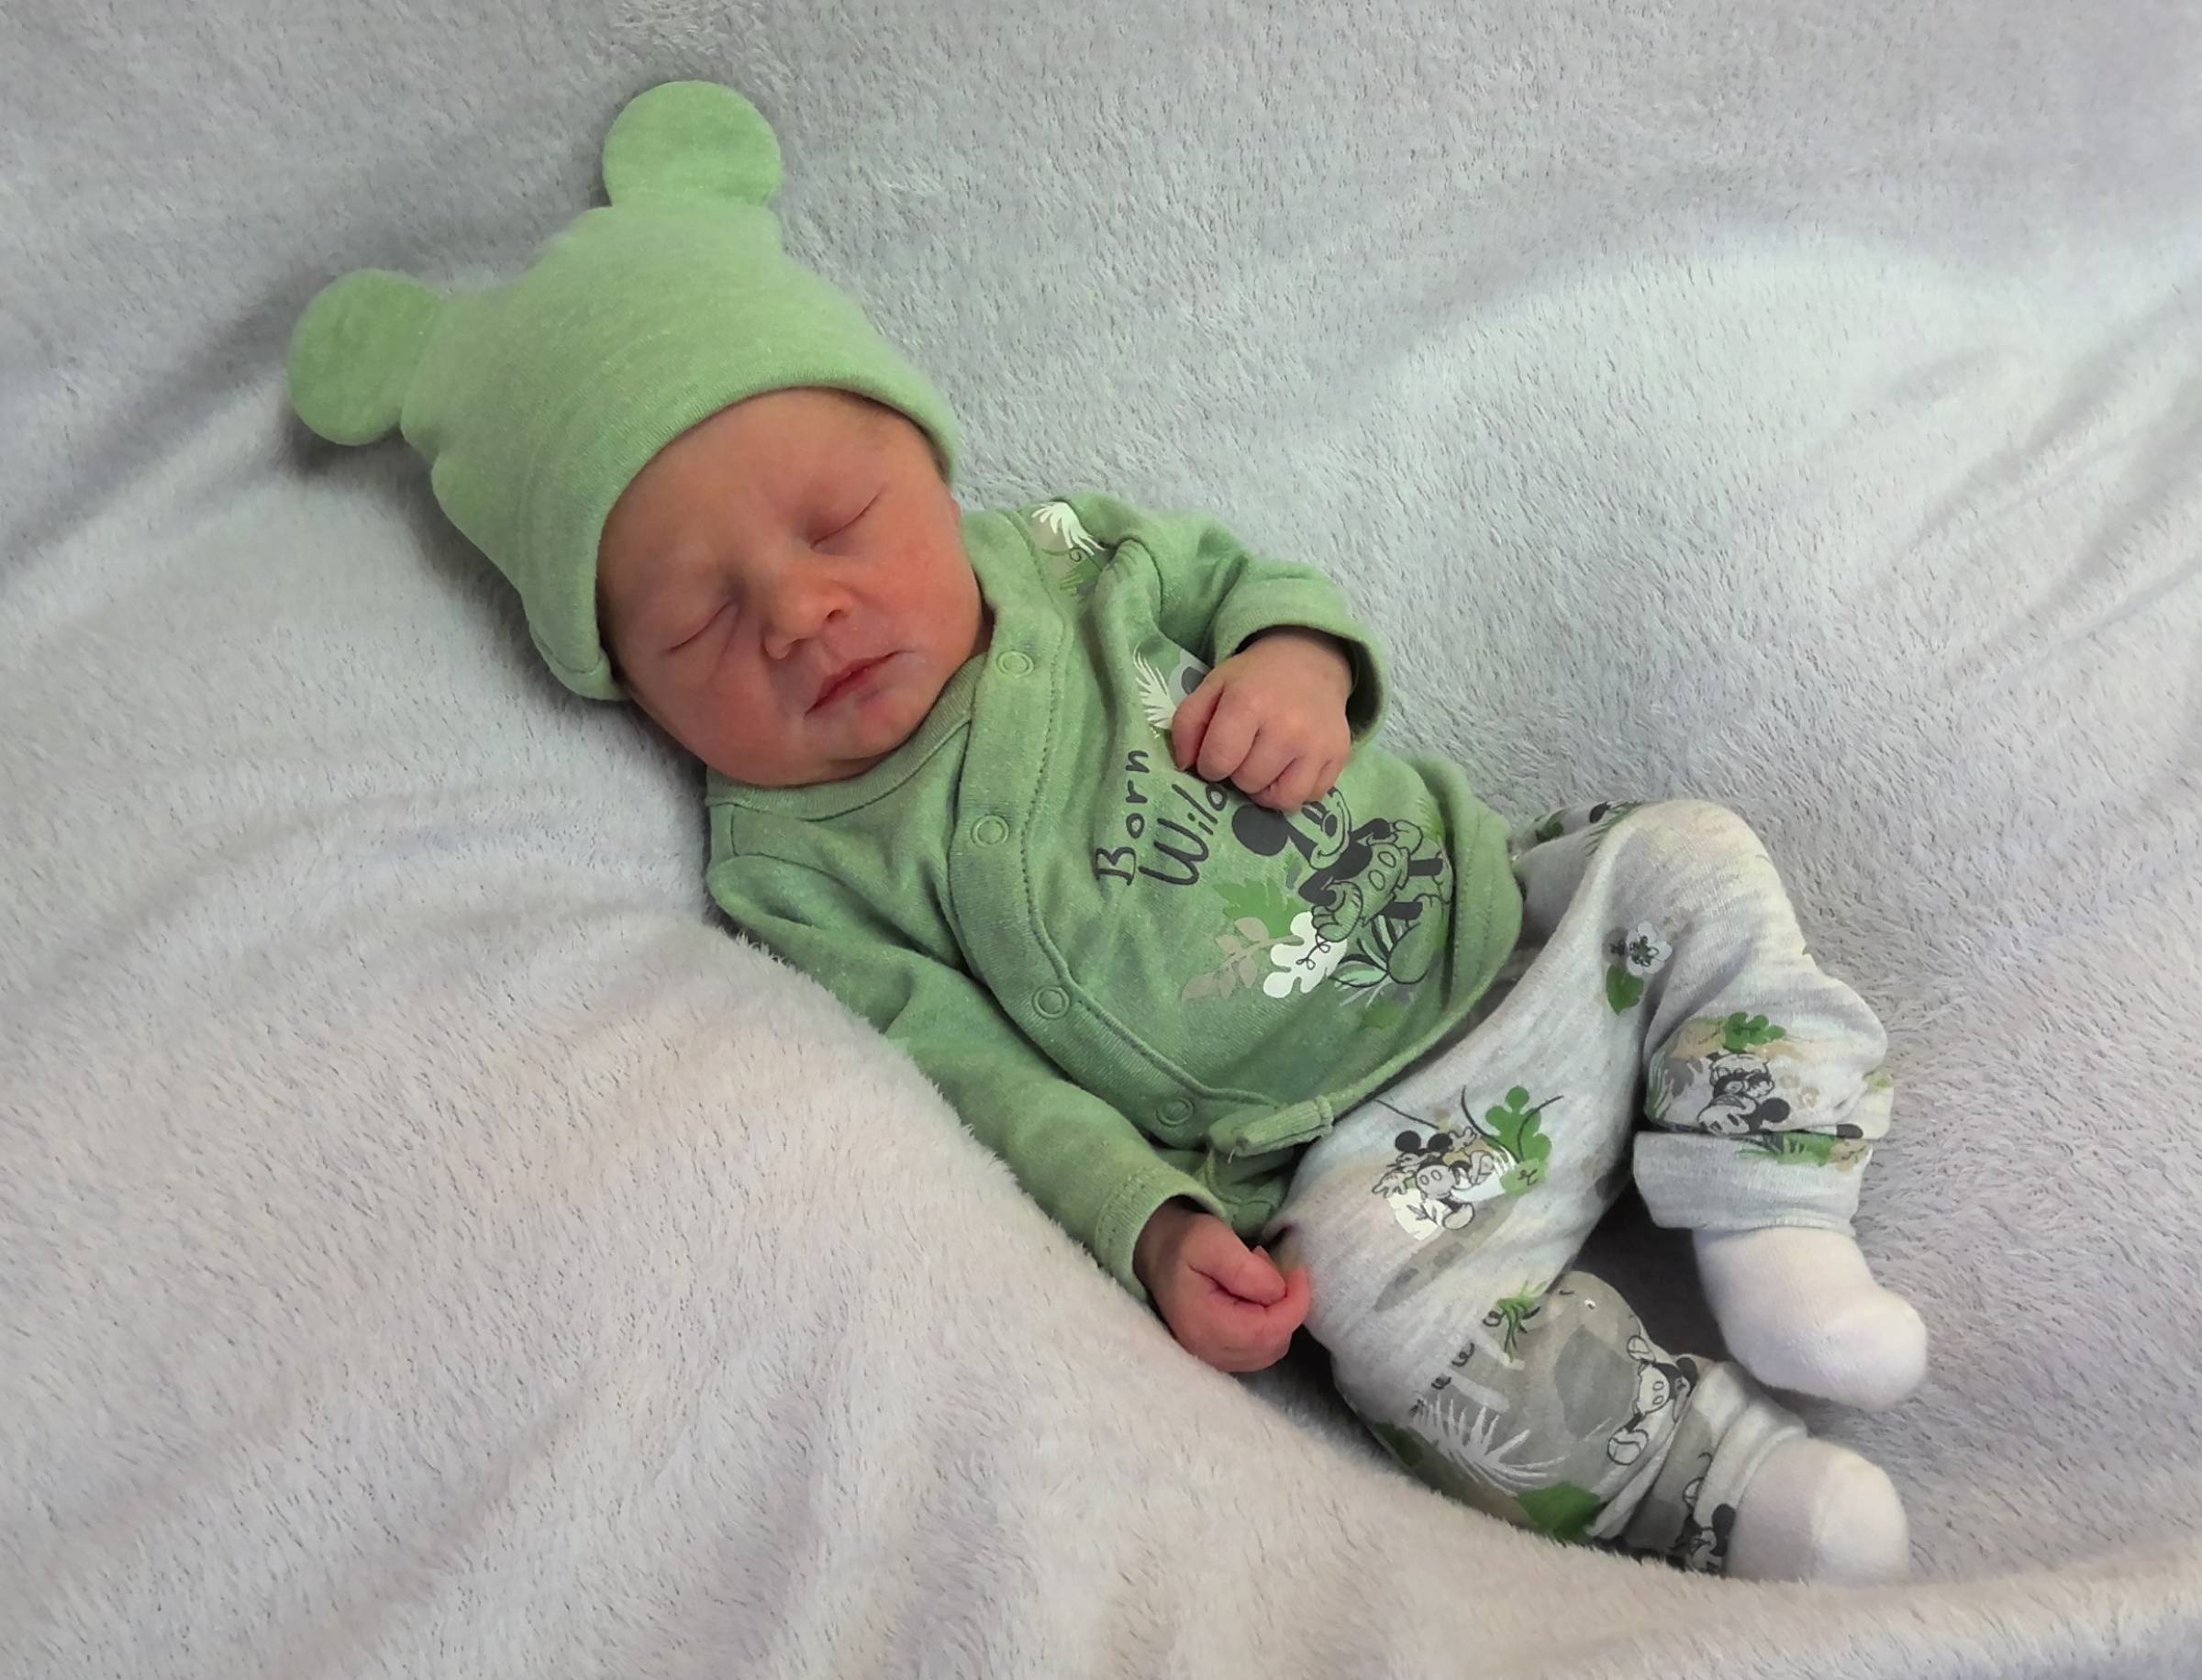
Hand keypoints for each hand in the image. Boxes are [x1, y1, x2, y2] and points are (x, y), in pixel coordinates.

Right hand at [1134, 1199, 1311, 1372]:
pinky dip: (1269, 1325)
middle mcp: (1207, 1351)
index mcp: (1203, 1325)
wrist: (1158, 1252)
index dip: (1295, 1305)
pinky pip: (1260, 1351)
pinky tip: (1254, 1298)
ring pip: (1270, 1350)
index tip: (1299, 1272)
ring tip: (1258, 1280)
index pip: (1267, 1332)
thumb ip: (1245, 1269)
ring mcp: (1213, 1358)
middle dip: (1285, 1307)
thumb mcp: (1212, 1240)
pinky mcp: (1220, 1355)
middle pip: (1273, 1344)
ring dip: (1278, 1315)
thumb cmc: (1185, 1243)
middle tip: (1267, 1269)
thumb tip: (1278, 1293)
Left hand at [1170, 627, 1353, 810]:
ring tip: (1264, 765)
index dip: (1210, 764)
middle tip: (1245, 751)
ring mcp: (1317, 744)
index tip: (1217, 753)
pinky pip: (1310, 797)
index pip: (1218, 761)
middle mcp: (1287, 726)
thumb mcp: (1212, 687)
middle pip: (1248, 782)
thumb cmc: (1253, 679)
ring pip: (1281, 799)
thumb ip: (1187, 724)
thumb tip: (1185, 765)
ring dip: (1265, 788)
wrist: (1310, 660)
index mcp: (1249, 703)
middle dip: (1239, 773)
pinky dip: (1295, 789)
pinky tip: (1289, 767)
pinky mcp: (1339, 756)